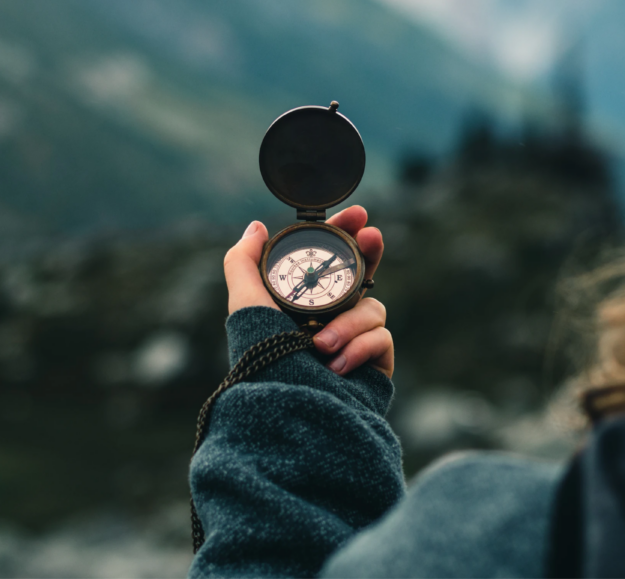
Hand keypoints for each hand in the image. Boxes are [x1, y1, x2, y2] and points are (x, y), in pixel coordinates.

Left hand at [223, 205, 390, 376]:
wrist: (289, 411)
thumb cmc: (264, 360)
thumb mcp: (245, 305)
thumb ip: (244, 262)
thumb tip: (256, 227)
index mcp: (303, 304)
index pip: (330, 261)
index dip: (345, 234)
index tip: (356, 213)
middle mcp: (330, 320)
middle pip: (362, 275)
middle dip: (369, 252)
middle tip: (372, 235)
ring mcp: (354, 342)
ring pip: (371, 308)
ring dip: (348, 322)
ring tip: (321, 346)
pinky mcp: (374, 365)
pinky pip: (381, 338)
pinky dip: (358, 348)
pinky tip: (336, 366)